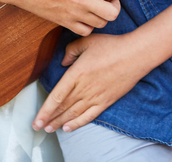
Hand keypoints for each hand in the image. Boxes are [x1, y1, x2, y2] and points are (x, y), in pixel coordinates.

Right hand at [12, 0, 128, 35]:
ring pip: (100, 23)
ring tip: (100, 3)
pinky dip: (90, 24)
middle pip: (112, 12)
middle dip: (117, 3)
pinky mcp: (63, 22)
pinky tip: (87, 13)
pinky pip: (85, 31)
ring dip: (104, 14)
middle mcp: (81, 1)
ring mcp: (72, 14)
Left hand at [33, 33, 147, 132]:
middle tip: (38, 127)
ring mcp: (95, 97)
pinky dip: (77, 123)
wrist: (135, 55)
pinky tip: (69, 128)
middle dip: (49, 119)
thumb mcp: (88, 41)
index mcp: (76, 74)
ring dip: (60, 123)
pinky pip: (89, 116)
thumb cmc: (112, 46)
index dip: (44, 111)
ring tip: (50, 129)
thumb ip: (71, 50)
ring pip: (73, 114)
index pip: (55, 97)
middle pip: (62, 108)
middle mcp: (83, 88)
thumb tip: (63, 62)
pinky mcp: (105, 101)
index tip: (36, 120)